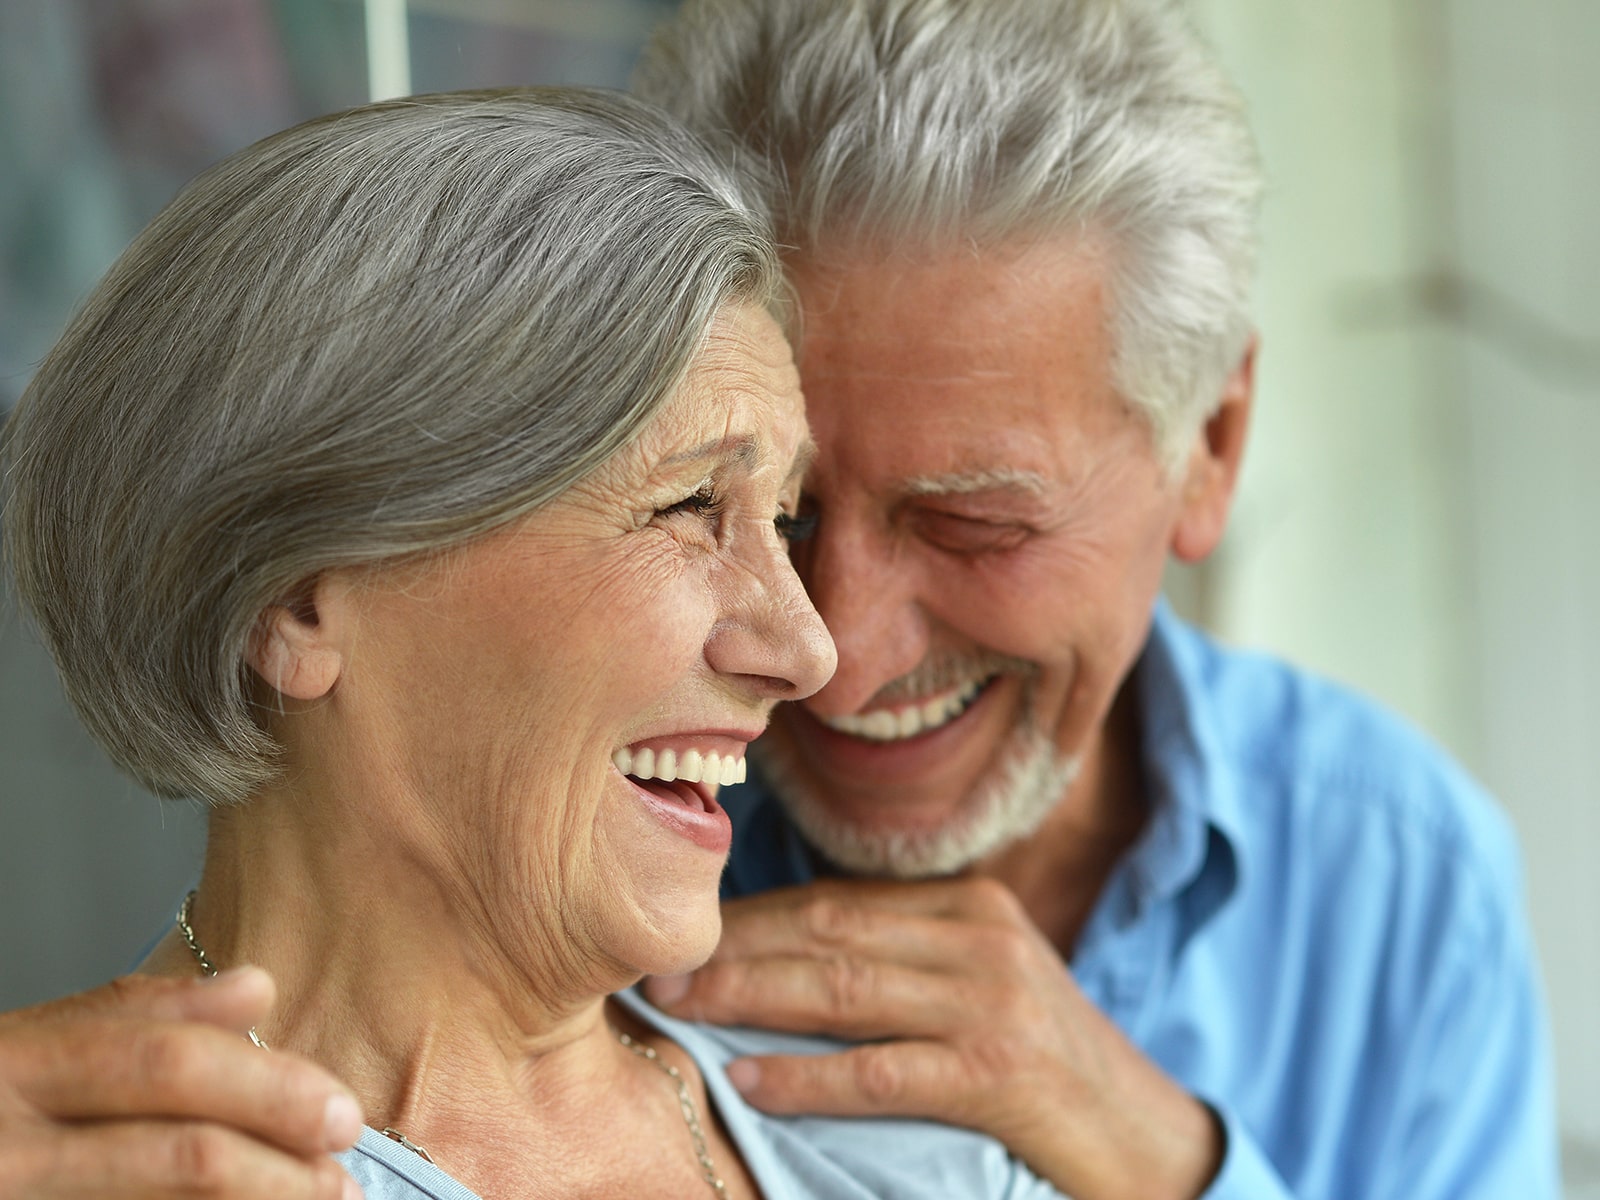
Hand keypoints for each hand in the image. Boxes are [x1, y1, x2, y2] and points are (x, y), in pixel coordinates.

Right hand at [0, 969, 363, 1198]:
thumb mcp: (21, 1044)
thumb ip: (133, 1018)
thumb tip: (257, 990)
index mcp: (11, 1065)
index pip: (164, 1066)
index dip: (265, 1087)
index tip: (340, 1109)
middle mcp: (5, 1144)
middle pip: (174, 1152)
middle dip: (276, 1166)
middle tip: (343, 1174)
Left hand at [644, 877, 1221, 1199]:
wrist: (1141, 1136)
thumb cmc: (1039, 1061)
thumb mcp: (977, 986)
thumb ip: (898, 961)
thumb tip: (775, 962)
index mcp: (967, 905)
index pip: (835, 902)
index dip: (752, 918)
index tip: (684, 934)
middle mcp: (979, 937)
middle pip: (829, 932)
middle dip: (735, 949)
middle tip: (657, 967)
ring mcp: (991, 1000)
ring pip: (843, 989)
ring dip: (749, 997)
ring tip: (682, 1007)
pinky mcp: (997, 1071)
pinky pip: (879, 1070)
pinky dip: (806, 1077)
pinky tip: (749, 1082)